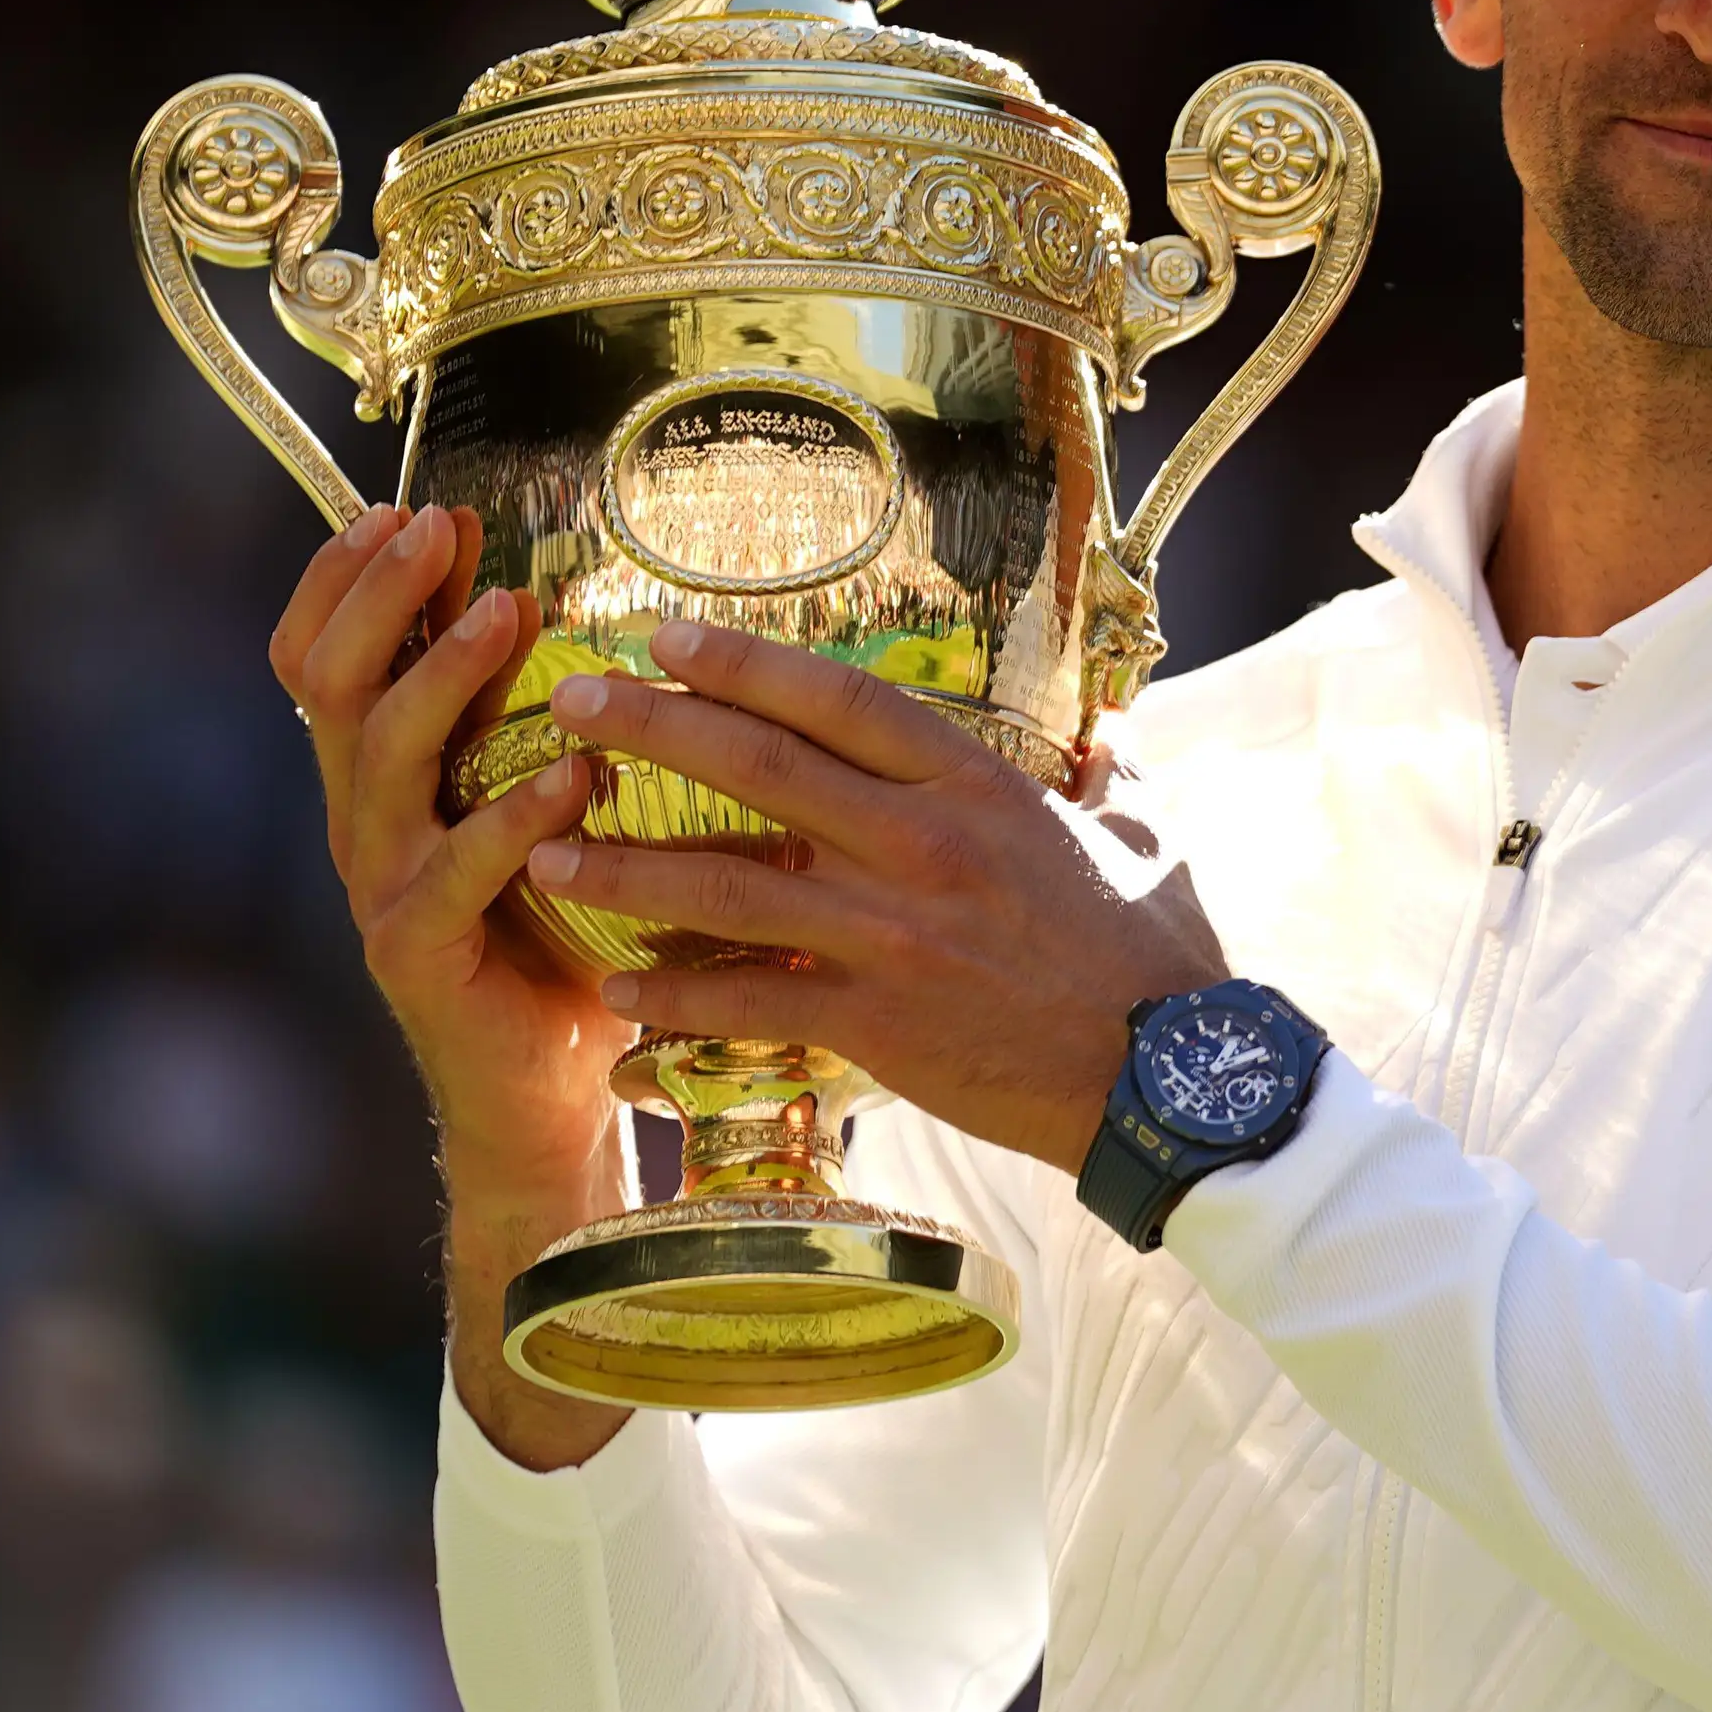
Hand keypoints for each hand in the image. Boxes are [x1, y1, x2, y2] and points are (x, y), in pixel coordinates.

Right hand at [274, 504, 620, 1176]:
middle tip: (436, 529)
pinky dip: (515, 816)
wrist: (544, 1087)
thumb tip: (543, 589)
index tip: (403, 508)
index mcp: (378, 775)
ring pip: (383, 759)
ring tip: (508, 613)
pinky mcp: (418, 952)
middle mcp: (362, 820)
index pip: (318, 657)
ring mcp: (381, 886)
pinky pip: (457, 870)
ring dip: (442, 676)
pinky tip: (575, 774)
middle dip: (381, 595)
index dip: (344, 580)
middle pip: (334, 684)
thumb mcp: (537, 801)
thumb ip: (526, 716)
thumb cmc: (560, 930)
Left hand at [521, 619, 1233, 1174]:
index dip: (746, 663)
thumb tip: (1116, 743)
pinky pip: (747, 1002)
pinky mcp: (874, 1024)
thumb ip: (1112, 782)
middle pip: (761, 769)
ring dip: (626, 870)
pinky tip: (614, 992)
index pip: (840, 701)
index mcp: (979, 787)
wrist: (1167, 1078)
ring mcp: (891, 936)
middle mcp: (922, 846)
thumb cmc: (1161, 956)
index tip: (668, 634)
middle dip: (654, 729)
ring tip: (543, 855)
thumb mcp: (1146, 841)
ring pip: (728, 886)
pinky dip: (674, 998)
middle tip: (573, 704)